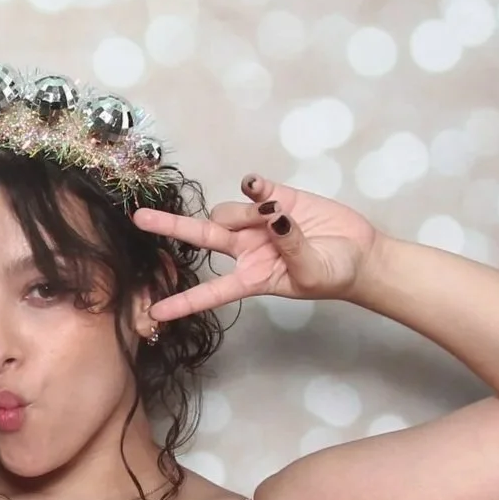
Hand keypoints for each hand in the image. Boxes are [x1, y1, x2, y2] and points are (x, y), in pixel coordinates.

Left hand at [133, 175, 380, 321]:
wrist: (359, 254)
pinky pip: (252, 189)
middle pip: (199, 237)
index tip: (154, 313)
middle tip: (139, 218)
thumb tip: (272, 220)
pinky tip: (259, 188)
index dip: (183, 302)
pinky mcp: (276, 198)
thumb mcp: (310, 273)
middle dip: (170, 226)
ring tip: (279, 218)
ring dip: (246, 212)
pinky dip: (253, 187)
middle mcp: (245, 251)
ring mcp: (256, 223)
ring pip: (228, 211)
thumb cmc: (333, 274)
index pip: (210, 293)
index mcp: (250, 278)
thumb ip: (289, 248)